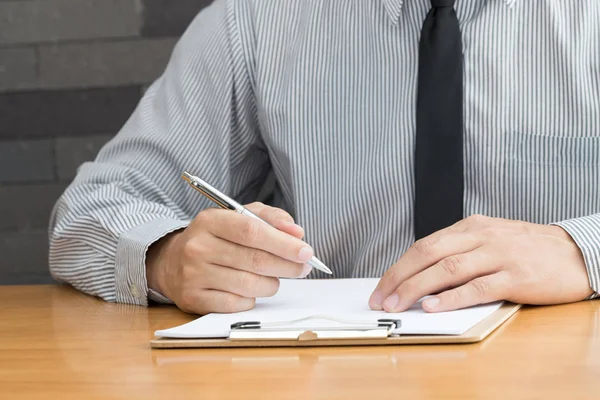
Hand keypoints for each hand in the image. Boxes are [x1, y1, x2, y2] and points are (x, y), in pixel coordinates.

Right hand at [146, 202, 312, 313]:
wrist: (172, 262)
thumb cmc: (217, 237)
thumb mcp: (239, 216)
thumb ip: (271, 218)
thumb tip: (297, 233)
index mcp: (210, 220)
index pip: (252, 231)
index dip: (283, 243)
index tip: (306, 251)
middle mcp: (198, 247)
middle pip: (255, 260)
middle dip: (287, 266)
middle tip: (304, 268)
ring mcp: (193, 274)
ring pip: (249, 285)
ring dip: (271, 284)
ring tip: (274, 278)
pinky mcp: (193, 298)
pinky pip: (237, 304)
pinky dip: (252, 299)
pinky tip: (250, 289)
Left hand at [369, 215, 593, 312]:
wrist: (577, 253)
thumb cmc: (529, 250)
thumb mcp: (490, 240)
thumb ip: (460, 252)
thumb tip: (423, 277)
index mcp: (471, 227)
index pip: (424, 245)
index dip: (399, 267)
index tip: (382, 287)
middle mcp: (481, 237)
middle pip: (428, 253)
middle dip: (399, 277)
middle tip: (380, 299)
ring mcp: (498, 255)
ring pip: (447, 269)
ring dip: (417, 288)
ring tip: (397, 304)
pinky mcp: (516, 277)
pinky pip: (477, 287)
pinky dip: (451, 298)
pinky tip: (432, 306)